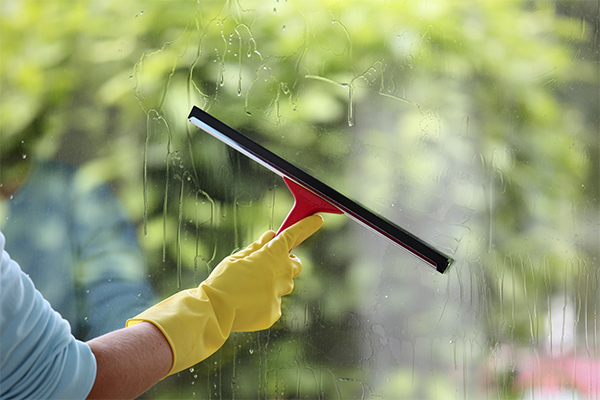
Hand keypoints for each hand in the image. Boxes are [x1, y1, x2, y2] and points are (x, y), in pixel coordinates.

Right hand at [127, 215, 322, 374]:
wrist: (216, 309)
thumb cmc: (224, 279)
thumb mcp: (238, 257)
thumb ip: (258, 247)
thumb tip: (271, 236)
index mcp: (273, 254)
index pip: (295, 235)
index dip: (307, 226)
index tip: (317, 220)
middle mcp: (283, 273)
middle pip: (295, 265)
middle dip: (287, 264)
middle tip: (268, 266)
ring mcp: (281, 293)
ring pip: (283, 286)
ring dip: (272, 284)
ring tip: (248, 289)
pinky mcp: (275, 311)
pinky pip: (274, 303)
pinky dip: (264, 302)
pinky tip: (247, 304)